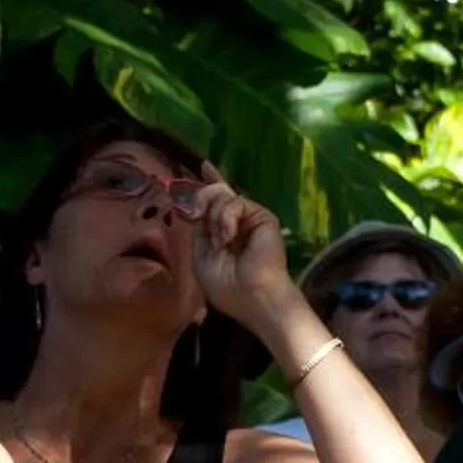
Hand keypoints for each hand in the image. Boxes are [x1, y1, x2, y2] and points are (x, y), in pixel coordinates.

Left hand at [183, 165, 293, 327]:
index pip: (215, 203)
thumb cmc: (225, 286)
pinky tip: (228, 237)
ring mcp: (251, 218)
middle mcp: (237, 222)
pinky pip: (236, 203)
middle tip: (198, 215)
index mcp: (222, 232)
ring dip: (214, 218)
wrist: (252, 295)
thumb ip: (200, 227)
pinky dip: (226, 218)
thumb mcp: (200, 255)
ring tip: (221, 242)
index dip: (211, 184)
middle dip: (202, 199)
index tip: (205, 166)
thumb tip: (202, 205)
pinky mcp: (263, 216)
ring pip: (223, 197)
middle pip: (215, 195)